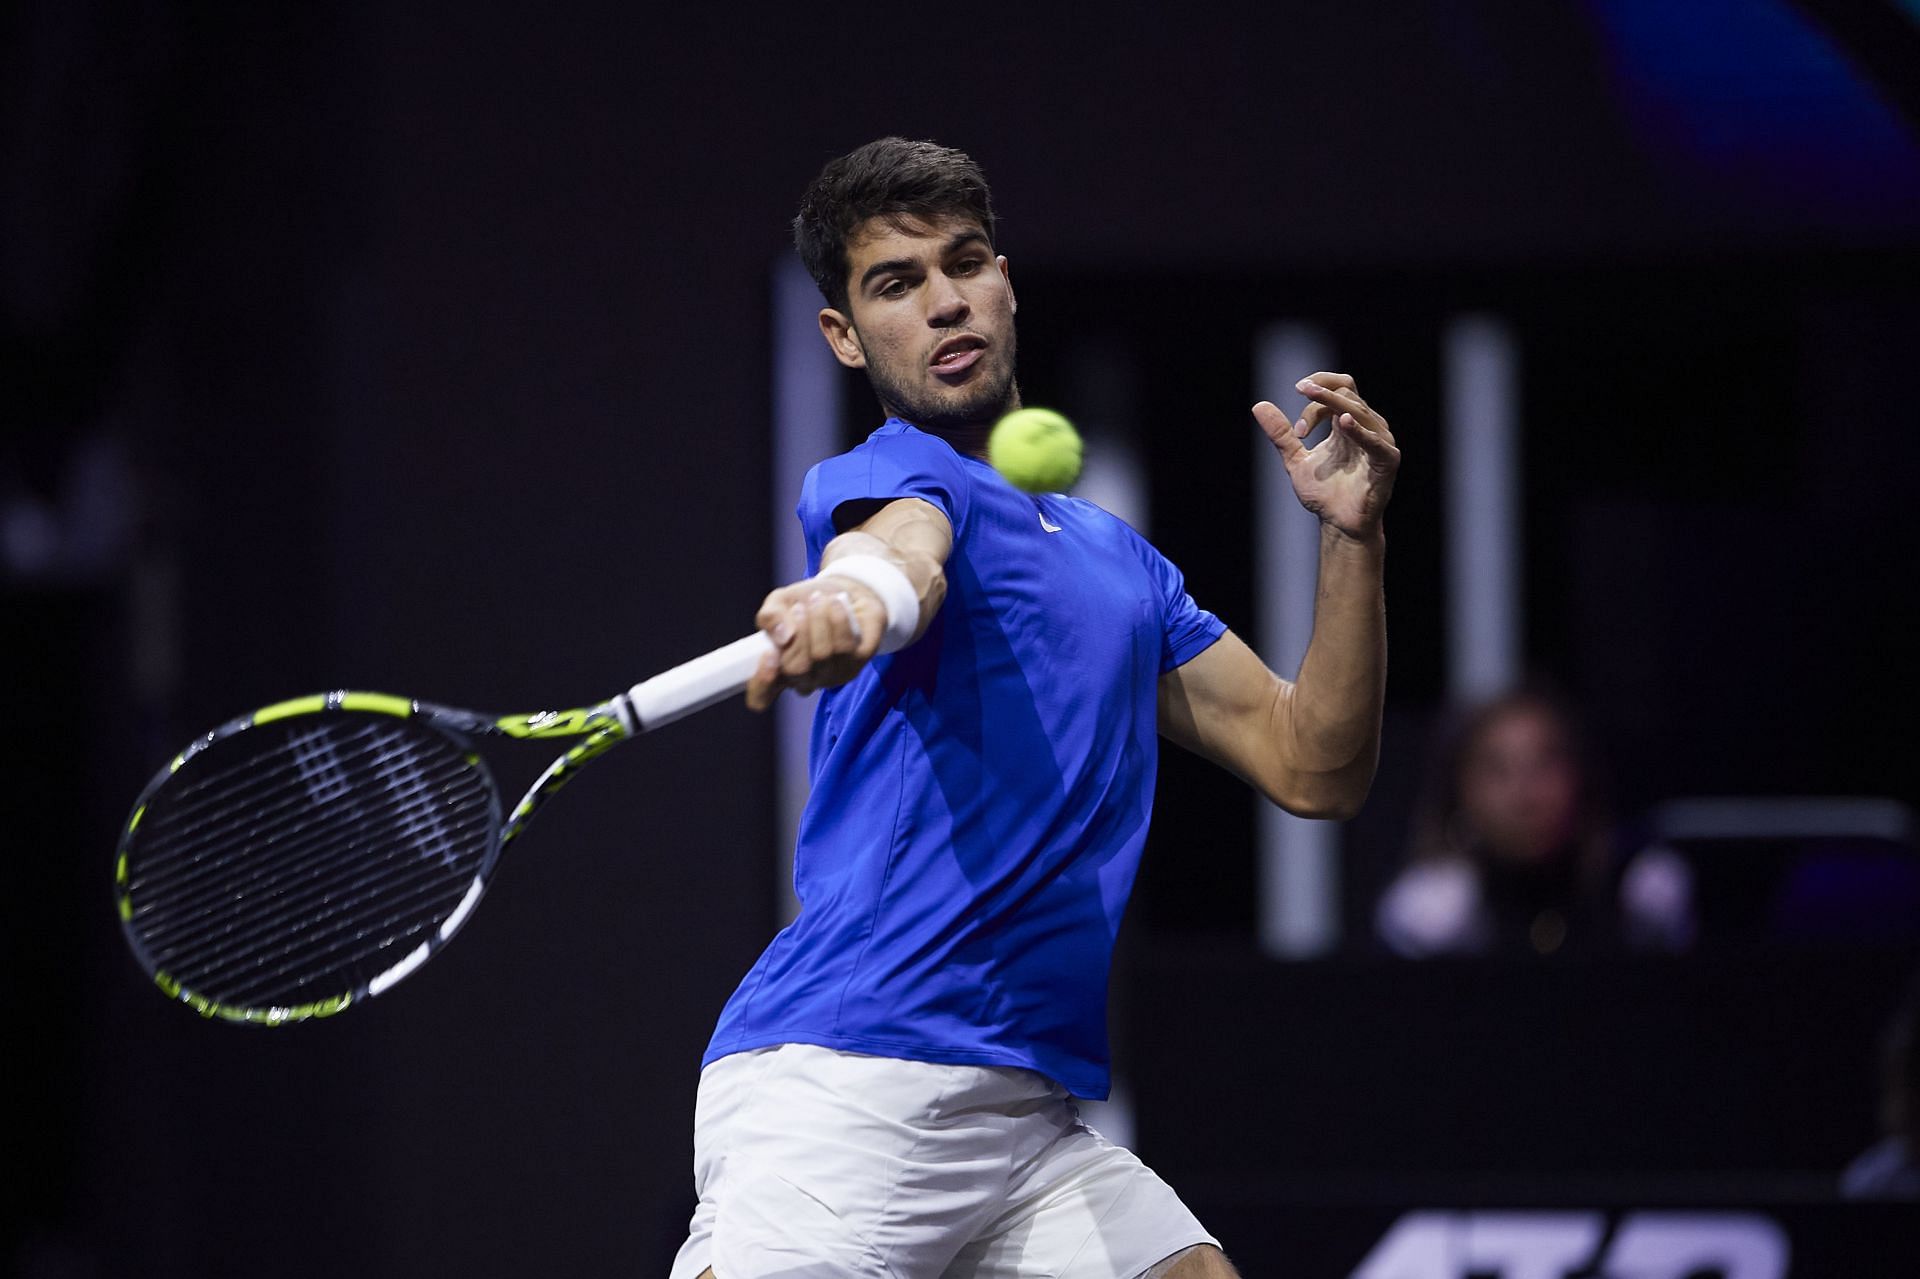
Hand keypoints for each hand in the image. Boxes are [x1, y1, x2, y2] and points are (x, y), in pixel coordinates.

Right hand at [744, 575, 888, 710]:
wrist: (842, 592)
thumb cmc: (805, 603)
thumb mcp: (779, 603)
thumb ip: (770, 617)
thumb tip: (782, 636)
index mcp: (778, 670)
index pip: (761, 697)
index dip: (762, 681)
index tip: (768, 654)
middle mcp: (804, 680)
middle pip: (796, 668)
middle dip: (798, 632)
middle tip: (799, 607)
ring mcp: (832, 675)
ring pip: (823, 655)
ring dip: (819, 620)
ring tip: (818, 599)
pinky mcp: (858, 663)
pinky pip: (846, 646)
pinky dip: (839, 619)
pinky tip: (836, 603)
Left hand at [1253, 372, 1399, 540]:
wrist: (1338, 524)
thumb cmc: (1323, 493)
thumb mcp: (1295, 459)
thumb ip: (1281, 434)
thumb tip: (1258, 405)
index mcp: (1346, 423)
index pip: (1336, 389)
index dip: (1314, 395)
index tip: (1296, 423)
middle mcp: (1364, 427)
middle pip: (1347, 392)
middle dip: (1321, 395)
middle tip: (1300, 393)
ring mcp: (1378, 441)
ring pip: (1359, 409)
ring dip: (1334, 404)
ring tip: (1311, 416)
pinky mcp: (1387, 460)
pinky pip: (1375, 440)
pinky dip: (1359, 430)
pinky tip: (1343, 422)